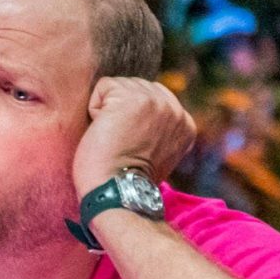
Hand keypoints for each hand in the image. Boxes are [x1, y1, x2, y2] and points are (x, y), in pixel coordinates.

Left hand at [72, 77, 195, 195]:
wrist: (116, 192)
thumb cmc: (125, 179)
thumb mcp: (155, 152)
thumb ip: (157, 128)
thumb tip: (138, 113)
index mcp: (185, 123)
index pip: (153, 97)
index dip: (132, 118)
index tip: (130, 145)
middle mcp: (175, 109)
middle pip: (135, 87)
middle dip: (120, 111)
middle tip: (120, 143)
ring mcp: (155, 102)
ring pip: (119, 86)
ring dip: (107, 111)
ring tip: (113, 138)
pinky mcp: (132, 99)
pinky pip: (103, 87)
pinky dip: (94, 109)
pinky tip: (103, 131)